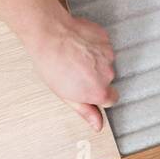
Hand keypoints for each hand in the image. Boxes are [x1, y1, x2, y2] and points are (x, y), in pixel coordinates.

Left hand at [29, 13, 117, 131]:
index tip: (87, 89)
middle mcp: (107, 74)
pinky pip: (103, 46)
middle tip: (76, 71)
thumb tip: (98, 125)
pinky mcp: (105, 38)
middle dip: (95, 77)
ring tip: (75, 56)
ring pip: (105, 62)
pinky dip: (93, 46)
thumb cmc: (52, 64)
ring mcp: (108, 54)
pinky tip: (78, 45)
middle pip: (107, 80)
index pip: (110, 99)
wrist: (49, 33)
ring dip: (94, 61)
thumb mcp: (66, 95)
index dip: (97, 94)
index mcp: (99, 91)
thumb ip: (86, 111)